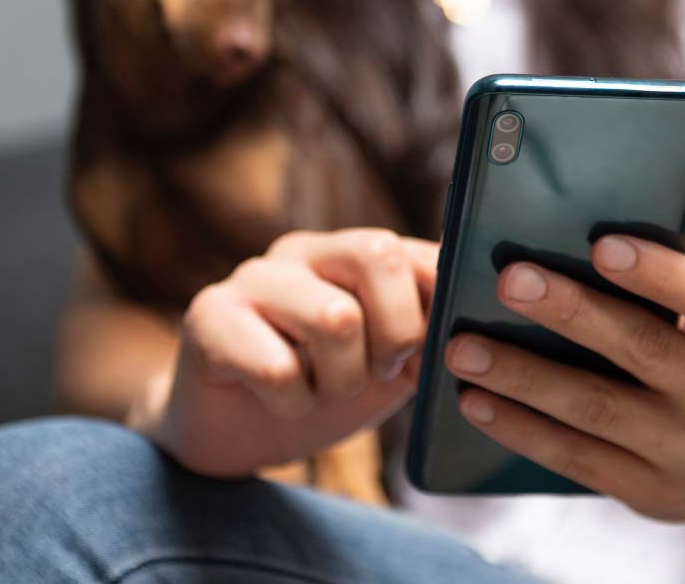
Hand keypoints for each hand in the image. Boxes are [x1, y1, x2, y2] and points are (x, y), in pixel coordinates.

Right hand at [132, 228, 437, 477]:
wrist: (232, 436)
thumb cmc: (320, 390)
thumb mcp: (391, 365)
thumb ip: (431, 331)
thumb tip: (476, 313)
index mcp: (352, 252)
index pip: (418, 248)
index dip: (439, 305)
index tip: (427, 356)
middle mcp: (304, 250)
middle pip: (379, 254)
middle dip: (396, 334)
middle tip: (376, 372)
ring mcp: (253, 276)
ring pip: (335, 317)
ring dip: (342, 379)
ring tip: (322, 392)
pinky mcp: (208, 315)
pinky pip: (277, 366)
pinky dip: (293, 404)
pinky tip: (280, 402)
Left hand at [446, 236, 684, 538]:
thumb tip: (598, 230)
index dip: (660, 273)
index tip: (601, 245)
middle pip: (644, 350)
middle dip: (570, 312)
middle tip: (509, 280)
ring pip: (597, 409)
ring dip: (523, 376)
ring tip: (464, 346)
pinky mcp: (654, 495)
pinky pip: (578, 459)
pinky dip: (521, 429)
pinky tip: (476, 400)